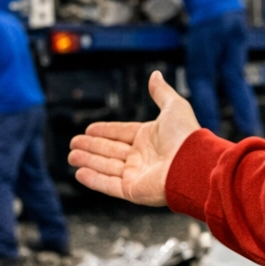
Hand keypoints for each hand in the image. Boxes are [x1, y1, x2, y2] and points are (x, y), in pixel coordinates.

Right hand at [67, 71, 198, 205]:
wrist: (193, 164)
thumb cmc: (186, 136)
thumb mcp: (173, 106)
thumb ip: (161, 92)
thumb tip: (155, 75)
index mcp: (150, 138)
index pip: (121, 133)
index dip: (105, 131)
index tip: (89, 128)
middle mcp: (142, 157)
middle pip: (110, 150)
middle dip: (91, 147)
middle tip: (73, 143)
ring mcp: (137, 175)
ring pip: (106, 167)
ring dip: (88, 161)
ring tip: (71, 156)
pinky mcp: (133, 190)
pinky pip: (108, 185)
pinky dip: (93, 180)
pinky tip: (79, 173)